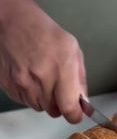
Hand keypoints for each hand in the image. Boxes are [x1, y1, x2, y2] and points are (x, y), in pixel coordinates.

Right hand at [0, 0, 86, 122]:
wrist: (15, 24)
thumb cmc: (45, 34)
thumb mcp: (73, 51)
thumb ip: (80, 80)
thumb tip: (83, 103)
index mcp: (61, 68)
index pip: (70, 109)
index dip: (74, 115)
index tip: (76, 113)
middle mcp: (41, 78)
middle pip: (54, 111)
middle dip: (59, 104)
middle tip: (58, 88)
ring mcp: (23, 84)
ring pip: (39, 108)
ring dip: (44, 99)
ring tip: (42, 79)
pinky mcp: (10, 86)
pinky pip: (25, 102)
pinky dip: (30, 94)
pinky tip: (31, 78)